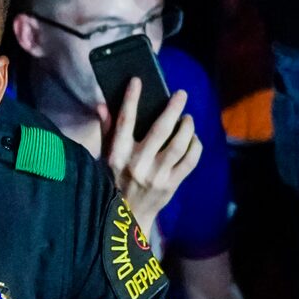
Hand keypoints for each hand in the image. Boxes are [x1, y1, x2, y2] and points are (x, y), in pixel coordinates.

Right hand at [106, 81, 199, 231]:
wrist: (126, 218)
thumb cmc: (114, 181)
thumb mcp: (104, 157)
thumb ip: (106, 130)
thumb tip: (103, 105)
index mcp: (117, 155)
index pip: (124, 121)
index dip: (131, 98)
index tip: (137, 80)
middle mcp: (137, 164)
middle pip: (160, 130)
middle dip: (172, 109)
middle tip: (181, 94)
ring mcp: (156, 176)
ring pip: (179, 145)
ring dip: (187, 127)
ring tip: (187, 118)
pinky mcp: (171, 186)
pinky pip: (189, 161)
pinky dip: (195, 146)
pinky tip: (194, 138)